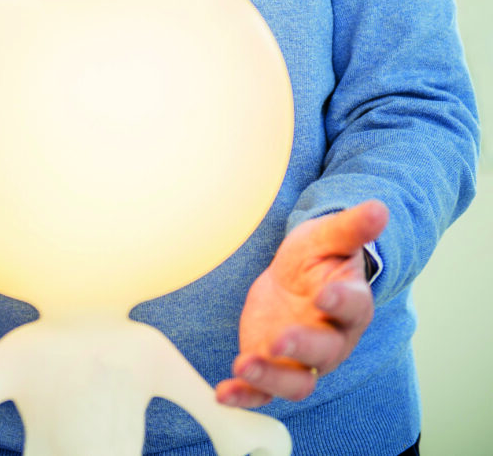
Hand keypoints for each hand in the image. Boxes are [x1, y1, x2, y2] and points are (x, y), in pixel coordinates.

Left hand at [216, 199, 388, 407]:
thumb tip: (380, 208)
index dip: (339, 301)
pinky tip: (223, 393)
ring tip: (243, 366)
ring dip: (271, 378)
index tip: (324, 294)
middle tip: (278, 340)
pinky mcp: (274, 366)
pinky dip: (245, 395)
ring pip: (296, 381)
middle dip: (301, 347)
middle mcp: (332, 340)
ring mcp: (302, 358)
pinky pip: (263, 390)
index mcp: (351, 304)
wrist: (295, 278)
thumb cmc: (318, 257)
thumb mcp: (329, 235)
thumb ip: (352, 227)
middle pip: (323, 352)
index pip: (351, 306)